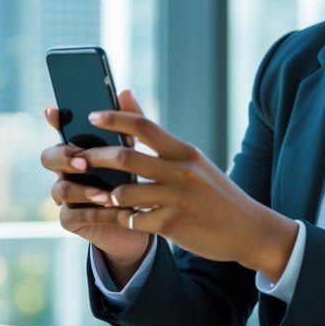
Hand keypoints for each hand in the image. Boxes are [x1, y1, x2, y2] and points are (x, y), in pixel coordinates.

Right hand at [41, 90, 153, 284]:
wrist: (144, 222)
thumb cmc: (135, 182)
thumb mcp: (136, 152)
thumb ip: (130, 124)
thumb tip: (124, 91)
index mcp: (79, 149)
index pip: (60, 130)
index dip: (54, 120)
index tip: (53, 109)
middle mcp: (67, 171)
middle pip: (48, 157)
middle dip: (63, 156)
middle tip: (83, 159)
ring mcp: (66, 196)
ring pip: (58, 189)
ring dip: (81, 189)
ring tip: (103, 192)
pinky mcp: (72, 220)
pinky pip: (70, 215)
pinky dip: (90, 212)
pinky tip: (108, 210)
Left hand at [78, 109, 299, 281]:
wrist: (248, 229)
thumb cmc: (215, 193)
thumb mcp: (194, 161)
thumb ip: (160, 139)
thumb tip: (128, 96)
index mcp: (184, 152)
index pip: (144, 126)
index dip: (114, 119)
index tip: (91, 116)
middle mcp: (180, 171)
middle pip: (125, 158)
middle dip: (94, 158)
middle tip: (76, 160)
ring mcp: (176, 199)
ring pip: (123, 192)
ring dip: (101, 194)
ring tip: (90, 193)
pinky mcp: (172, 225)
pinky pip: (132, 220)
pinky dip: (116, 219)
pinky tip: (109, 217)